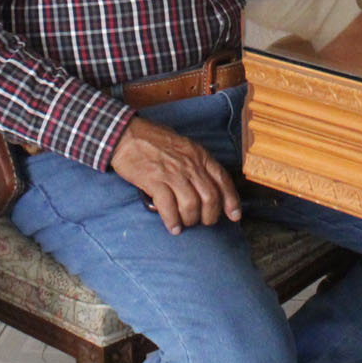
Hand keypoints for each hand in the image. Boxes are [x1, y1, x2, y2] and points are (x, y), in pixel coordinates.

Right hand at [108, 116, 240, 233]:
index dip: (231, 201)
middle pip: (210, 198)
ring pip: (191, 205)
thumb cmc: (154, 140)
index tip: (234, 215)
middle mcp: (189, 164)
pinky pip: (168, 207)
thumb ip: (197, 163)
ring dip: (190, 220)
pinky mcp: (154, 181)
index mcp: (199, 155)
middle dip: (210, 216)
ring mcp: (172, 173)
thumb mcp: (184, 145)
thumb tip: (208, 185)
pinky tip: (172, 227)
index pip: (223, 180)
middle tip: (204, 221)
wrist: (127, 135)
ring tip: (185, 223)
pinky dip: (172, 221)